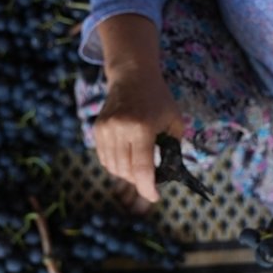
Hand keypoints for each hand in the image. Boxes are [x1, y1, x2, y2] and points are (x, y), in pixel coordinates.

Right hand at [92, 69, 183, 204]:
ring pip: (113, 167)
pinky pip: (105, 158)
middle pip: (127, 172)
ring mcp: (106, 129)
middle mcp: (120, 129)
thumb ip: (173, 148)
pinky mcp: (97, 129)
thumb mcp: (174, 121)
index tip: (155, 197)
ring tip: (139, 166)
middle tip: (151, 178)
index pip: (142, 169)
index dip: (148, 189)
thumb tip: (167, 173)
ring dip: (127, 173)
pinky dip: (116, 164)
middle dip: (139, 181)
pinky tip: (127, 157)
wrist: (132, 76)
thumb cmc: (158, 99)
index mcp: (142, 128)